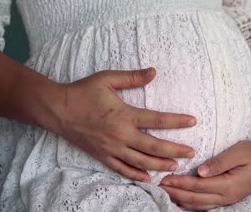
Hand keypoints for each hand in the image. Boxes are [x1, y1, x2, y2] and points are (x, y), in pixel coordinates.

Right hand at [47, 68, 195, 181]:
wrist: (57, 109)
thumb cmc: (83, 92)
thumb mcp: (108, 79)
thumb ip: (132, 77)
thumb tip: (154, 72)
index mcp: (124, 115)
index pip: (157, 119)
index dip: (177, 121)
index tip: (193, 121)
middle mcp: (120, 134)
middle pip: (153, 146)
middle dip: (175, 150)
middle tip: (191, 152)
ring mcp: (111, 148)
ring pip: (140, 161)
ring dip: (160, 165)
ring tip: (176, 166)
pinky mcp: (102, 155)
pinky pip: (122, 169)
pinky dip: (136, 174)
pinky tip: (149, 178)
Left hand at [159, 140, 250, 210]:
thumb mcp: (238, 152)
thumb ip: (220, 162)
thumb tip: (201, 171)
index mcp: (229, 185)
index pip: (199, 186)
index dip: (180, 183)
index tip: (165, 178)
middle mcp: (227, 196)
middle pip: (196, 199)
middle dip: (176, 193)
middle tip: (158, 187)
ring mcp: (228, 199)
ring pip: (199, 205)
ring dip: (181, 200)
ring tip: (165, 193)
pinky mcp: (227, 197)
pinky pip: (205, 205)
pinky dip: (191, 204)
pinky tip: (181, 200)